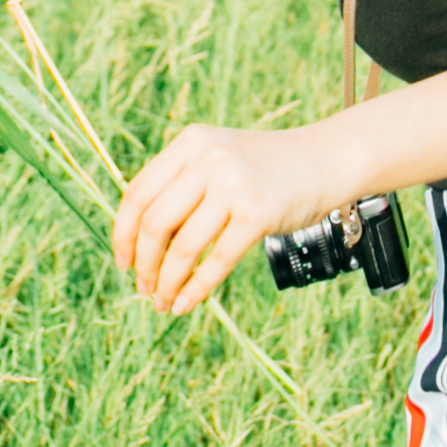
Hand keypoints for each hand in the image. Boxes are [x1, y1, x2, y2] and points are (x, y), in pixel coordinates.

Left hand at [111, 121, 346, 315]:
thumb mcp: (217, 160)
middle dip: (144, 264)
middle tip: (143, 289)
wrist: (324, 160)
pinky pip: (216, 261)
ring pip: (182, 247)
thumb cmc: (265, 169)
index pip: (138, 193)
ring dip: (166, 283)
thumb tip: (138, 244)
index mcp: (190, 142)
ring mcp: (233, 185)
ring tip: (163, 302)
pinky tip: (186, 303)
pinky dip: (196, 289)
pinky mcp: (257, 214)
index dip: (123, 233)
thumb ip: (181, 187)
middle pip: (155, 223)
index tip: (123, 261)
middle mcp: (208, 159)